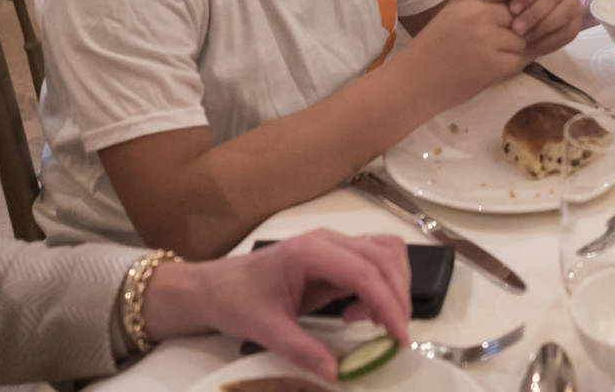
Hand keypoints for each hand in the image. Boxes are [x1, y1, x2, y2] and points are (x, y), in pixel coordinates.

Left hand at [145, 232, 409, 380]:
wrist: (216, 286)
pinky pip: (373, 262)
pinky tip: (358, 312)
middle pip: (383, 257)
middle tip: (394, 335)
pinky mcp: (335, 256)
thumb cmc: (236, 301)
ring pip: (385, 253)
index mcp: (309, 252)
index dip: (388, 303)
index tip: (398, 336)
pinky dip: (380, 286)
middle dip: (397, 297)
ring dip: (392, 287)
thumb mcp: (266, 330)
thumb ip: (302, 350)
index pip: (364, 272)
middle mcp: (327, 241)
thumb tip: (336, 373)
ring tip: (371, 322)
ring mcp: (333, 245)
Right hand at [416, 0, 531, 103]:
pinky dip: (511, 64)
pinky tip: (492, 67)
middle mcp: (479, 15)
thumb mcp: (455, 14)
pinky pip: (519, 59)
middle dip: (516, 26)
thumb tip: (519, 2)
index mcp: (469, 0)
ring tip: (487, 56)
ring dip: (513, 48)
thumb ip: (484, 5)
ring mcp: (487, 39)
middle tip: (496, 39)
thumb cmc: (433, 47)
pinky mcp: (493, 64)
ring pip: (522, 38)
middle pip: (520, 13)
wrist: (414, 81)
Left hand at [495, 0, 580, 55]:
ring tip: (522, 40)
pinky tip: (532, 48)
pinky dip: (548, 42)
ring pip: (561, 16)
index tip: (512, 9)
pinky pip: (565, 34)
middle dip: (533, 14)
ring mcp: (573, 4)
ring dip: (541, 29)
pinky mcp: (575, 25)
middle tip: (516, 29)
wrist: (522, 13)